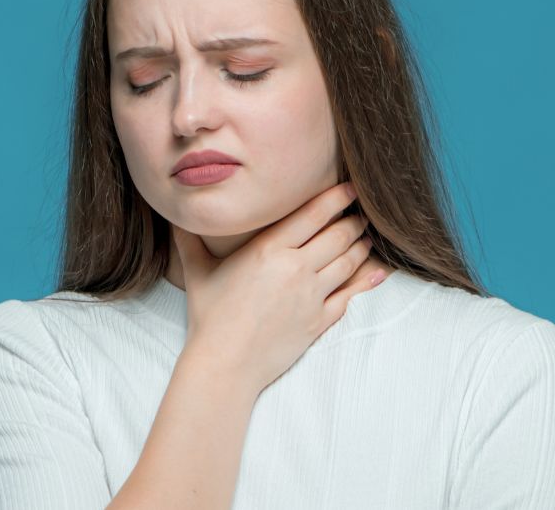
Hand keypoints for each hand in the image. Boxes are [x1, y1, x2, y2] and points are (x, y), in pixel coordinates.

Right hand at [172, 181, 382, 393]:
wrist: (225, 365)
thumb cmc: (209, 318)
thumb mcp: (197, 272)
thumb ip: (189, 239)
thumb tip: (177, 215)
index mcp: (269, 249)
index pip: (313, 214)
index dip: (336, 198)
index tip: (349, 189)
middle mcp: (295, 268)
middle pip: (338, 235)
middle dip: (354, 221)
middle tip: (362, 212)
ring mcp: (311, 296)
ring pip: (349, 262)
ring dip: (361, 246)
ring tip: (367, 237)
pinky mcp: (319, 321)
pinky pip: (350, 295)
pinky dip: (365, 281)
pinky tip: (377, 272)